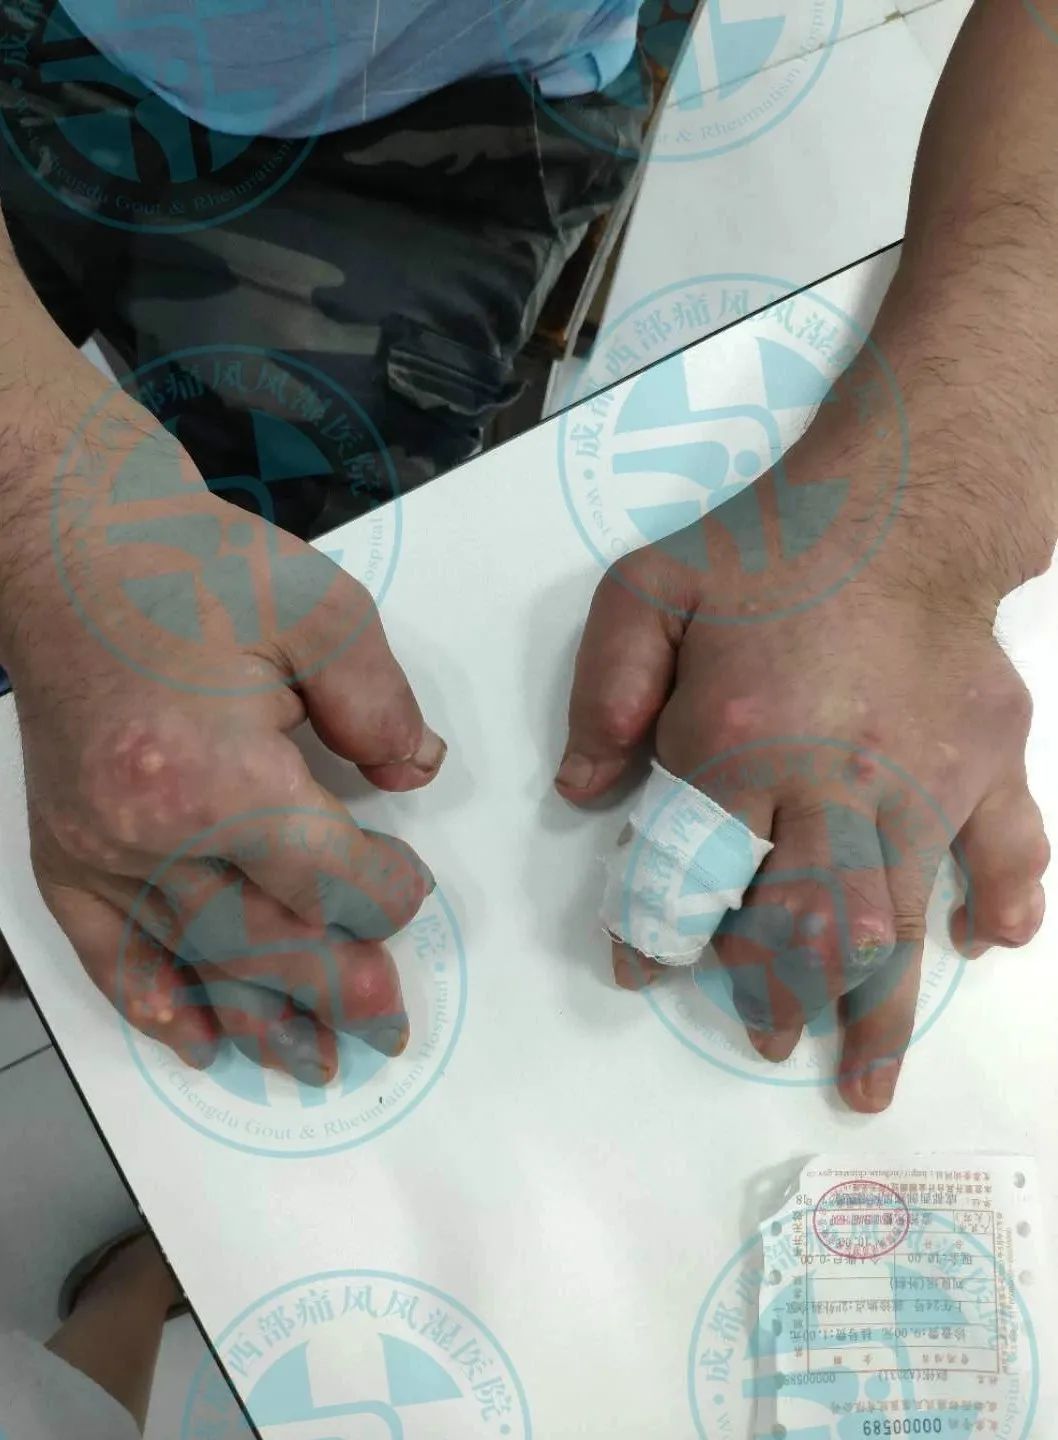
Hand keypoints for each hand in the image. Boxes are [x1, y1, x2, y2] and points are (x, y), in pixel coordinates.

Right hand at [1, 377, 445, 1081]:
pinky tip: (194, 1044)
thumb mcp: (321, 609)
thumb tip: (417, 776)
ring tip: (313, 1068)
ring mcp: (97, 849)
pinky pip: (103, 950)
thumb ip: (381, 702)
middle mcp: (149, 832)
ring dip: (258, 1022)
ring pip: (190, 963)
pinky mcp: (62, 847)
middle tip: (389, 1029)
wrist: (68, 545)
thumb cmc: (195, 566)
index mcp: (219, 773)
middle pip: (261, 944)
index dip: (384, 894)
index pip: (327, 876)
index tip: (411, 888)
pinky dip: (150, 1003)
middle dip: (335, 990)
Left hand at [556, 418, 1049, 1112]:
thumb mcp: (649, 588)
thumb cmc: (769, 547)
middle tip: (757, 1030)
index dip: (660, 934)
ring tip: (860, 1080)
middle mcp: (841, 778)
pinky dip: (1004, 903)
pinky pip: (1012, 849)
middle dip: (775, 994)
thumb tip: (587, 792)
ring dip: (877, 1009)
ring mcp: (928, 779)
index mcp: (745, 738)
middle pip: (809, 926)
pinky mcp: (993, 762)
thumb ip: (605, 687)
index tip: (644, 965)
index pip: (693, 872)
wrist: (907, 501)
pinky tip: (986, 945)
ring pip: (903, 920)